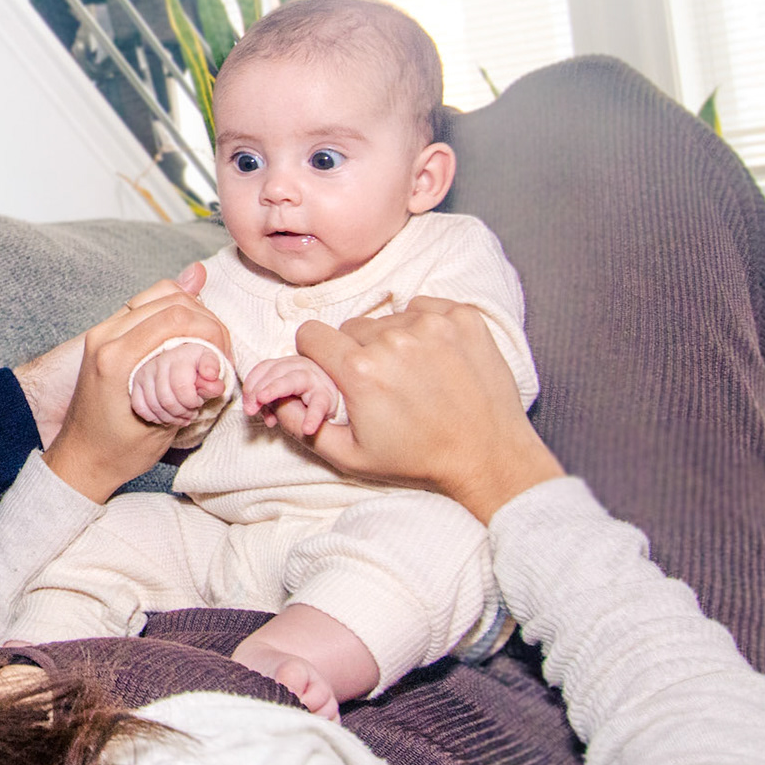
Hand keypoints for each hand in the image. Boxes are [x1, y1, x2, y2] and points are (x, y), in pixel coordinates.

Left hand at [41, 277, 231, 503]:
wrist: (80, 458)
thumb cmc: (117, 451)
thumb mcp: (161, 426)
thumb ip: (189, 391)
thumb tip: (218, 368)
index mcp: (116, 357)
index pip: (174, 317)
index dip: (211, 328)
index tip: (225, 354)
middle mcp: (104, 336)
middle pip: (168, 297)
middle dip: (204, 317)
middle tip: (221, 347)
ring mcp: (101, 332)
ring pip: (156, 294)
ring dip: (189, 309)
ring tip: (207, 339)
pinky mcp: (103, 335)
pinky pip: (142, 306)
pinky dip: (170, 311)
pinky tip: (187, 332)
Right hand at [129, 341, 226, 425]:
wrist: (184, 360)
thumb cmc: (199, 368)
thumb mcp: (212, 371)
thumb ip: (213, 379)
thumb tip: (211, 377)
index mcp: (181, 356)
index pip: (181, 387)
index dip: (192, 402)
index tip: (199, 402)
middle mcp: (160, 361)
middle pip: (167, 400)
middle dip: (183, 412)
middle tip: (192, 411)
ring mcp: (146, 372)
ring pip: (154, 405)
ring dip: (170, 418)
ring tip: (182, 416)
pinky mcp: (136, 382)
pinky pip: (139, 407)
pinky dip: (153, 417)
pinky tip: (166, 416)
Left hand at [242, 353, 339, 434]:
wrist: (339, 404)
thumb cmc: (304, 400)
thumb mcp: (281, 399)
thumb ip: (266, 401)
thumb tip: (253, 410)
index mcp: (286, 365)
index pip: (263, 368)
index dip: (250, 385)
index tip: (246, 405)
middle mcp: (299, 366)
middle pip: (273, 371)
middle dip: (258, 390)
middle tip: (250, 410)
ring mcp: (315, 378)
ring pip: (292, 379)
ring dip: (275, 389)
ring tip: (264, 400)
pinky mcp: (327, 396)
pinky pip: (318, 405)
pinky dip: (312, 417)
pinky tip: (306, 429)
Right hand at [284, 297, 560, 521]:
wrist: (490, 456)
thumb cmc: (418, 458)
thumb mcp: (350, 457)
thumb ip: (302, 426)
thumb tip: (275, 400)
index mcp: (360, 370)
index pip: (312, 334)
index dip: (317, 353)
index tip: (334, 369)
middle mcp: (393, 339)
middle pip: (352, 326)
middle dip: (358, 350)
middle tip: (384, 382)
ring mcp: (432, 324)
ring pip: (388, 316)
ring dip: (394, 339)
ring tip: (416, 374)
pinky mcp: (463, 317)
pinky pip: (424, 306)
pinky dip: (425, 326)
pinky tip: (437, 359)